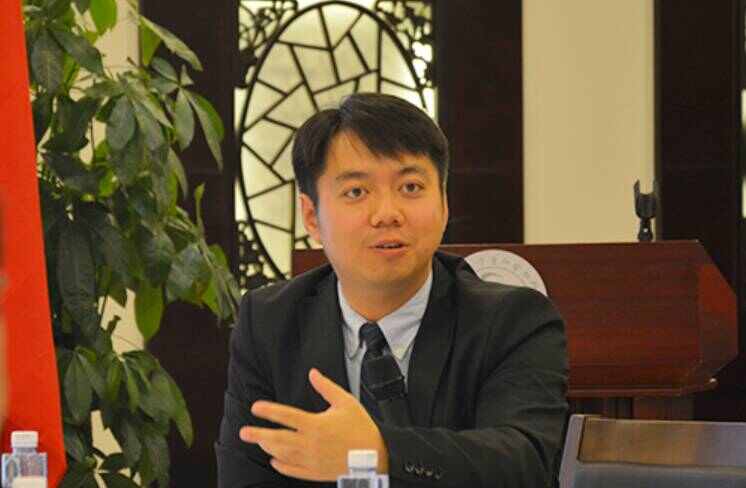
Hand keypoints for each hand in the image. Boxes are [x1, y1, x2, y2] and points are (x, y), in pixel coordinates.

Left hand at [240, 368, 388, 480]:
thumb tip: (312, 373)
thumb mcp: (346, 402)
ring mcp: (311, 459)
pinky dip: (281, 465)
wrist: (376, 455)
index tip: (256, 407)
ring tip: (259, 441)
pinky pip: (293, 470)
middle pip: (278, 438)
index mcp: (316, 424)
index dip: (269, 411)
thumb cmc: (362, 428)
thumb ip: (326, 387)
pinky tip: (274, 460)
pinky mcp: (316, 472)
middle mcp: (310, 443)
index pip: (286, 416)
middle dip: (259, 434)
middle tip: (244, 432)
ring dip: (269, 447)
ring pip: (283, 454)